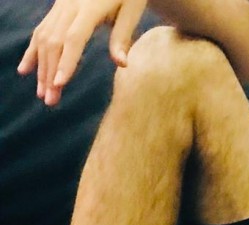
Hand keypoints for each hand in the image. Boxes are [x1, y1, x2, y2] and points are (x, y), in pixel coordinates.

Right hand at [16, 0, 146, 106]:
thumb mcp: (131, 12)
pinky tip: (25, 69)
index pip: (73, 38)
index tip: (59, 83)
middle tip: (50, 100)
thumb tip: (122, 64)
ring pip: (44, 38)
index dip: (66, 61)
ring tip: (42, 93)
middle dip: (50, 72)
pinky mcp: (57, 8)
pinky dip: (33, 50)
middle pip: (55, 42)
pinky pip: (41, 30)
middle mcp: (69, 5)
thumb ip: (123, 36)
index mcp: (89, 7)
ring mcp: (60, 6)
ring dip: (41, 67)